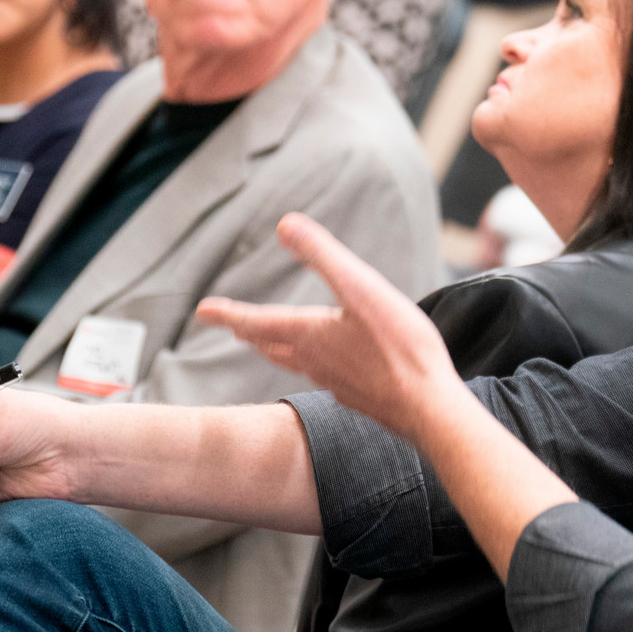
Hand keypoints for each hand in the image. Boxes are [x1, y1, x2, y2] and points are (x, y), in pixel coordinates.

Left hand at [196, 213, 468, 446]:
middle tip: (234, 325)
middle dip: (252, 331)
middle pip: (273, 345)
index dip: (228, 313)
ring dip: (277, 350)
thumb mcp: (361, 288)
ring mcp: (337, 383)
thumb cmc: (399, 347)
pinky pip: (326, 378)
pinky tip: (329, 368)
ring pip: (296, 363)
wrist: (429, 408)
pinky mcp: (361, 397)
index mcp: (310, 335)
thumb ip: (323, 255)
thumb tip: (285, 223)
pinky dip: (314, 365)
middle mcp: (316, 362)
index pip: (258, 321)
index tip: (203, 310)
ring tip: (269, 345)